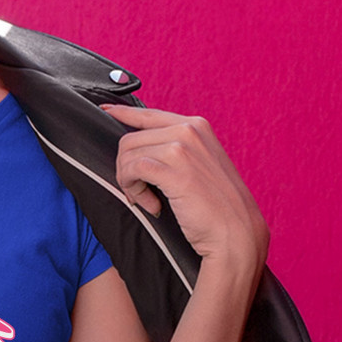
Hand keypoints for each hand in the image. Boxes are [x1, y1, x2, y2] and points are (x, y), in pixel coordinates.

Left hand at [100, 105, 268, 272]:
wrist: (236, 231)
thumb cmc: (216, 205)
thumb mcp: (199, 164)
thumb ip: (174, 149)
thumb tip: (137, 146)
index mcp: (196, 126)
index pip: (148, 114)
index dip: (122, 113)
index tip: (105, 110)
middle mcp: (189, 130)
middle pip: (129, 139)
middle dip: (125, 169)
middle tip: (140, 194)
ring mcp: (182, 147)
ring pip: (128, 155)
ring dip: (130, 183)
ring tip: (148, 200)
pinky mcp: (175, 169)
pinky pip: (133, 170)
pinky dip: (134, 190)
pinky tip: (151, 204)